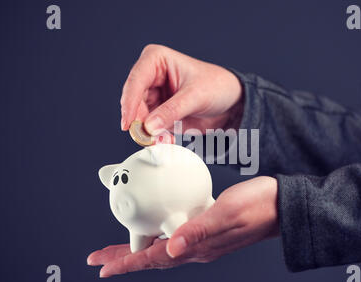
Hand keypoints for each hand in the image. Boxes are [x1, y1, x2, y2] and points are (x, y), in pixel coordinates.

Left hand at [87, 176, 278, 276]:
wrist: (281, 205)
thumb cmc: (257, 206)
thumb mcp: (227, 213)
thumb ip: (199, 231)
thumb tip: (170, 248)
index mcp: (199, 247)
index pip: (154, 259)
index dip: (127, 264)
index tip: (103, 268)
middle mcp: (197, 248)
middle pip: (152, 257)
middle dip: (124, 258)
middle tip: (98, 260)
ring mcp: (202, 241)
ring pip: (161, 248)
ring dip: (137, 248)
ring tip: (117, 248)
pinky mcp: (207, 230)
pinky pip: (175, 235)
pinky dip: (157, 234)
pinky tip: (154, 226)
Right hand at [120, 44, 243, 133]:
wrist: (231, 102)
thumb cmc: (217, 86)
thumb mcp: (196, 97)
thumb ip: (171, 111)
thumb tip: (148, 127)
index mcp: (156, 59)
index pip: (136, 81)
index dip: (130, 103)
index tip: (128, 123)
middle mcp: (150, 76)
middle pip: (134, 102)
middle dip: (140, 123)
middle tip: (148, 138)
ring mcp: (153, 95)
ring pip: (139, 117)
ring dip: (148, 133)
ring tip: (162, 142)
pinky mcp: (158, 113)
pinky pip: (149, 128)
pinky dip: (155, 137)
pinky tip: (166, 141)